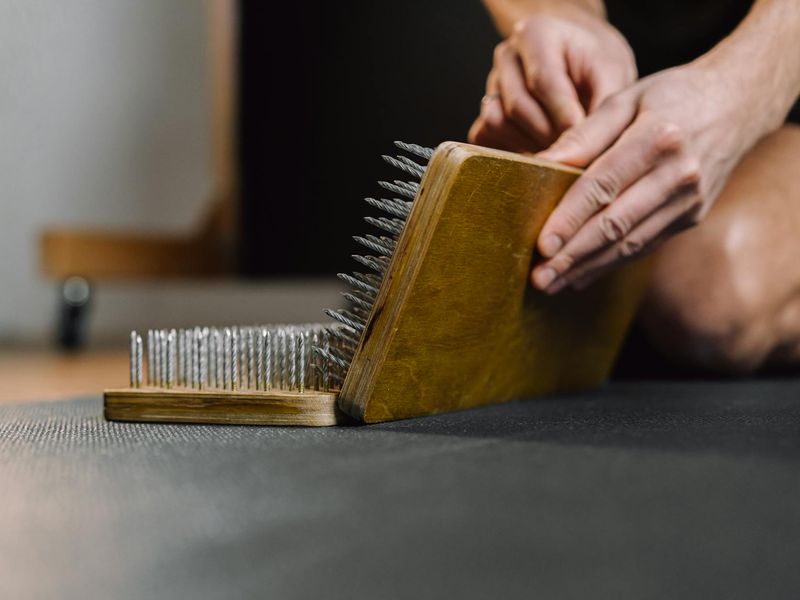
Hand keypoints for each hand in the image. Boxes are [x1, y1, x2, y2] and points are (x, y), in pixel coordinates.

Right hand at [468, 9, 636, 151]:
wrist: (578, 57)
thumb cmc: (594, 61)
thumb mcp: (612, 72)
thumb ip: (603, 105)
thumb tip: (591, 147)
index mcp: (536, 34)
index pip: (542, 81)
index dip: (563, 116)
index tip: (583, 141)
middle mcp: (507, 56)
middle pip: (517, 107)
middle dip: (548, 136)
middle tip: (576, 152)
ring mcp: (491, 84)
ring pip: (497, 123)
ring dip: (528, 145)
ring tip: (558, 149)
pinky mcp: (485, 111)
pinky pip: (485, 136)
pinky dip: (509, 150)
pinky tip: (538, 150)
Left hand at [531, 62, 758, 292]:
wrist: (738, 105)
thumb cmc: (671, 96)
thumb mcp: (626, 99)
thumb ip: (584, 134)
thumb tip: (540, 164)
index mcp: (659, 138)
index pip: (603, 186)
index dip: (570, 218)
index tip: (543, 244)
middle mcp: (679, 175)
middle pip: (615, 224)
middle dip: (574, 255)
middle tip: (540, 278)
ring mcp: (689, 201)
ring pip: (630, 244)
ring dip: (588, 268)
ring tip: (552, 283)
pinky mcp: (691, 217)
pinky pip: (645, 245)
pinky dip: (610, 263)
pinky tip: (581, 275)